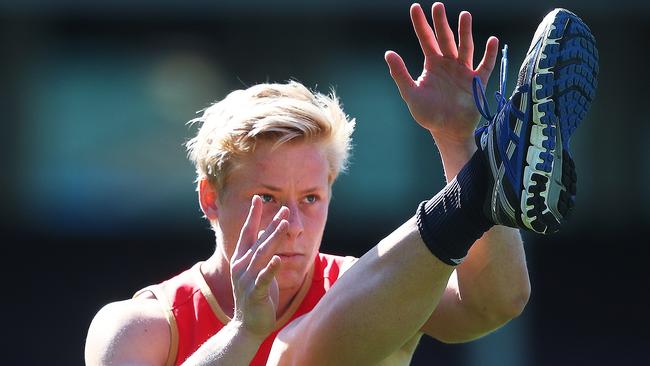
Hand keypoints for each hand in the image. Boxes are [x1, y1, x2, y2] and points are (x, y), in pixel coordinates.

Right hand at [229, 195, 287, 338]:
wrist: (247, 326)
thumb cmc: (255, 296)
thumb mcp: (255, 270)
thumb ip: (258, 252)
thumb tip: (263, 232)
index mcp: (241, 259)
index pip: (247, 233)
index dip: (253, 216)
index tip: (258, 198)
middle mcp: (241, 266)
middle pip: (258, 240)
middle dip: (271, 224)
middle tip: (284, 209)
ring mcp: (247, 280)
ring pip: (262, 255)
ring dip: (273, 239)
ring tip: (284, 225)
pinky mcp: (255, 293)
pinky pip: (264, 279)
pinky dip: (271, 269)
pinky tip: (279, 259)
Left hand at [385, 2, 498, 144]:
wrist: (448, 131)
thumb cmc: (428, 114)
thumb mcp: (411, 94)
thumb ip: (400, 74)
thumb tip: (388, 53)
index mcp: (432, 65)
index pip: (426, 39)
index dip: (420, 24)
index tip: (415, 7)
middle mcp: (448, 64)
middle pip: (445, 38)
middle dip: (441, 22)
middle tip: (438, 6)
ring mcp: (464, 71)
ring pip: (465, 47)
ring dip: (465, 32)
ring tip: (464, 15)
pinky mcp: (477, 82)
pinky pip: (485, 65)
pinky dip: (489, 54)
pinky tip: (491, 40)